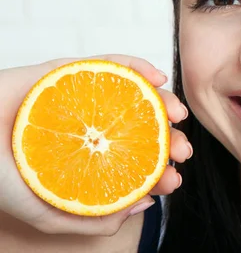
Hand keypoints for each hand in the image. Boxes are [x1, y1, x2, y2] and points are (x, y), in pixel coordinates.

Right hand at [0, 55, 191, 234]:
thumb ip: (98, 216)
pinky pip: (111, 64)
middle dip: (171, 141)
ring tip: (178, 115)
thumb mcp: (51, 213)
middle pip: (143, 131)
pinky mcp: (72, 72)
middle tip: (182, 151)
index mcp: (92, 160)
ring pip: (135, 97)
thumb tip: (146, 204)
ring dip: (164, 103)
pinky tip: (158, 78)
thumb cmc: (3, 179)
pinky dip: (138, 67)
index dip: (161, 172)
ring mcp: (85, 100)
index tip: (174, 179)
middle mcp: (93, 129)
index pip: (136, 165)